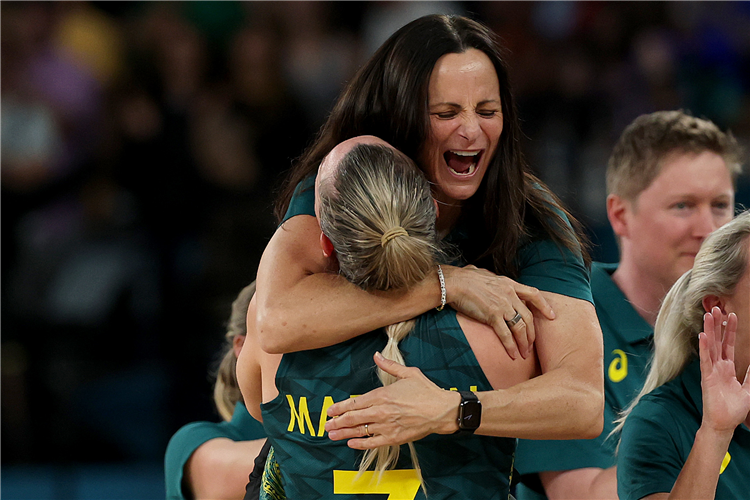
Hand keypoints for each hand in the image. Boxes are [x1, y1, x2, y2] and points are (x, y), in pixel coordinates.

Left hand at [325, 352, 460, 448]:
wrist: (442, 410)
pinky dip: (360, 444)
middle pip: (353, 418)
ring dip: (344, 433)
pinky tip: (351, 444)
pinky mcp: (393, 438)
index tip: (330, 410)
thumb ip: (389, 366)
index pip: (355, 403)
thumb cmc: (426, 391)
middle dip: (337, 422)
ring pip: (360, 431)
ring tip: (332, 435)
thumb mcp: (408, 373)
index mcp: (382, 395)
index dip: (340, 407)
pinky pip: (372, 443)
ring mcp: (386, 426)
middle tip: (326, 425)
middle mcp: (381, 411)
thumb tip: (376, 355)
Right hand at [443, 265, 554, 359]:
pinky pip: (506, 335)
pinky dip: (511, 347)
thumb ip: (491, 278)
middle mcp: (509, 294)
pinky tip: (513, 355)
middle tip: (531, 344)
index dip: (544, 306)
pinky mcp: (492, 316)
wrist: (453, 282)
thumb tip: (487, 277)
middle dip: (532, 333)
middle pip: (528, 317)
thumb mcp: (484, 274)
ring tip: (524, 354)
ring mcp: (502, 305)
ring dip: (524, 343)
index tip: (552, 315)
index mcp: (508, 283)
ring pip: (520, 328)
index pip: (533, 294)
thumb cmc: (463, 277)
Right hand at [699, 307, 749, 432]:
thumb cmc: (733, 409)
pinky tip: (702, 336)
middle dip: (717, 325)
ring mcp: (711, 370)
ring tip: (708, 316)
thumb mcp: (748, 390)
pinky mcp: (707, 377)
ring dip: (709, 331)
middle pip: (717, 341)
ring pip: (710, 346)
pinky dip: (704, 348)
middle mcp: (718, 366)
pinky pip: (705, 360)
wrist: (723, 423)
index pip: (728, 345)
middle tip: (716, 308)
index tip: (731, 316)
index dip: (730, 331)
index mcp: (727, 368)